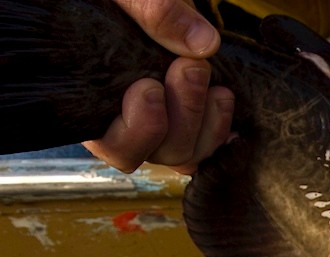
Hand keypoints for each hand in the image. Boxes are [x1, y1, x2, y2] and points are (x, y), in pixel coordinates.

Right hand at [83, 0, 233, 173]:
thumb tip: (204, 44)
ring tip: (208, 75)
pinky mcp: (189, 119)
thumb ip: (151, 11)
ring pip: (187, 153)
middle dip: (183, 114)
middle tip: (190, 68)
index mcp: (93, 102)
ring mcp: (161, 125)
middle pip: (160, 153)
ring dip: (206, 121)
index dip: (139, 128)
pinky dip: (220, 125)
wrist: (130, 0)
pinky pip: (208, 145)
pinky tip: (222, 95)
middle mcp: (125, 123)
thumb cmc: (112, 1)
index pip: (114, 145)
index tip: (149, 86)